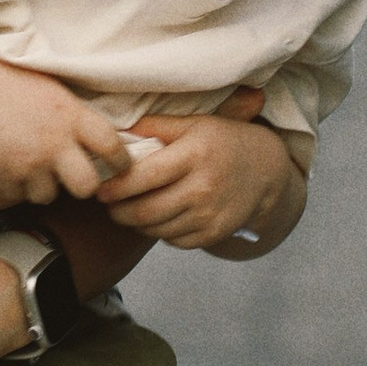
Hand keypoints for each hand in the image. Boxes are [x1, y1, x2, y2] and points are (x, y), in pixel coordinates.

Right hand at [0, 47, 131, 204]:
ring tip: (34, 167)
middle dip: (83, 185)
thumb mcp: (50, 88)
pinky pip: (18, 195)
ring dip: (44, 186)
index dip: (122, 161)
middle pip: (87, 186)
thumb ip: (74, 113)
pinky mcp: (3, 175)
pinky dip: (15, 186)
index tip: (121, 165)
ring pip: (50, 195)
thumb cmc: (3, 79)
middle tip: (75, 176)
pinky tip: (8, 166)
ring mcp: (29, 162)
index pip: (112, 146)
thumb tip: (97, 136)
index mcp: (71, 114)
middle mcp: (55, 142)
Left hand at [100, 91, 307, 256]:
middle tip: (107, 205)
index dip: (116, 187)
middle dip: (118, 212)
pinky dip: (158, 233)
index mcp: (194, 155)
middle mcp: (203, 188)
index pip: (144, 177)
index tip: (100, 189)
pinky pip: (174, 241)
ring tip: (125, 212)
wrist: (266, 170)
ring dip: (134, 224)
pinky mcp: (214, 233)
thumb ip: (156, 126)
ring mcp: (210, 214)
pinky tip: (154, 220)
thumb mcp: (195, 124)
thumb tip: (117, 131)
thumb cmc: (223, 141)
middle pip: (145, 211)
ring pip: (156, 229)